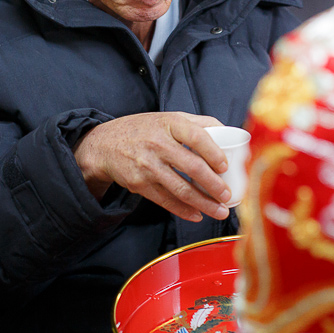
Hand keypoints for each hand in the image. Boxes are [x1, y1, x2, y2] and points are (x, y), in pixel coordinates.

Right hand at [73, 112, 229, 221]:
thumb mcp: (168, 117)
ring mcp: (148, 166)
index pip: (196, 137)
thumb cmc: (144, 130)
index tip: (226, 166)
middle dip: (214, 185)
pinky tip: (197, 214)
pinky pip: (166, 201)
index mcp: (169, 124)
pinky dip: (184, 211)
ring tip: (220, 211)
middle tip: (228, 195)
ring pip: (181, 189)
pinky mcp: (140, 184)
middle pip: (192, 167)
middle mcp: (158, 144)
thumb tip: (228, 131)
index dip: (214, 153)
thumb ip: (198, 123)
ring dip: (204, 203)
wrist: (105, 145)